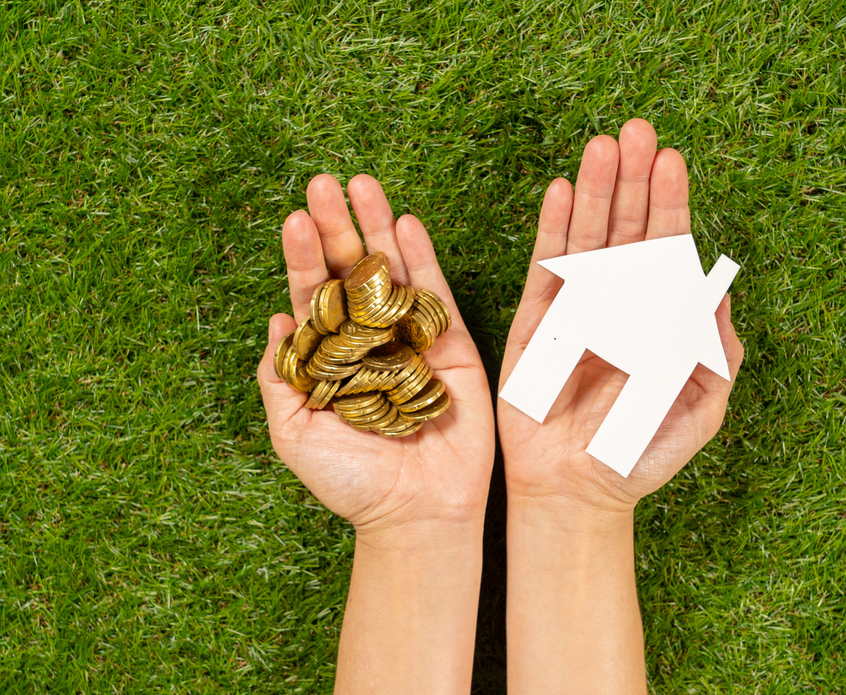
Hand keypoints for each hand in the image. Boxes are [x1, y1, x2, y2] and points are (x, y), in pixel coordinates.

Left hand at [257, 174, 494, 541]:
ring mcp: (412, 339)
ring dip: (377, 226)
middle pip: (352, 271)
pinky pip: (437, 295)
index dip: (304, 257)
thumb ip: (278, 377)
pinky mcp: (453, 346)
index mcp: (331, 357)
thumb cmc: (351, 481)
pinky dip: (423, 258)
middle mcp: (370, 340)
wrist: (416, 512)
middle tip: (323, 183)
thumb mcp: (293, 432)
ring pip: (394, 272)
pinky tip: (406, 223)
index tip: (293, 219)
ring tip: (363, 185)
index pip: (314, 296)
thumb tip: (275, 320)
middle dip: (337, 226)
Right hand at [498, 119, 743, 513]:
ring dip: (595, 192)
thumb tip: (720, 291)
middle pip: (626, 231)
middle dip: (633, 182)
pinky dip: (552, 231)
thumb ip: (716, 355)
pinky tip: (560, 192)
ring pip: (586, 240)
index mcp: (658, 319)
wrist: (579, 489)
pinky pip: (545, 270)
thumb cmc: (642, 452)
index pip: (665, 252)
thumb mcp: (701, 408)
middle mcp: (617, 305)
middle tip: (636, 131)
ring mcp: (575, 310)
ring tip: (602, 146)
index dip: (670, 207)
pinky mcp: (535, 324)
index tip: (673, 162)